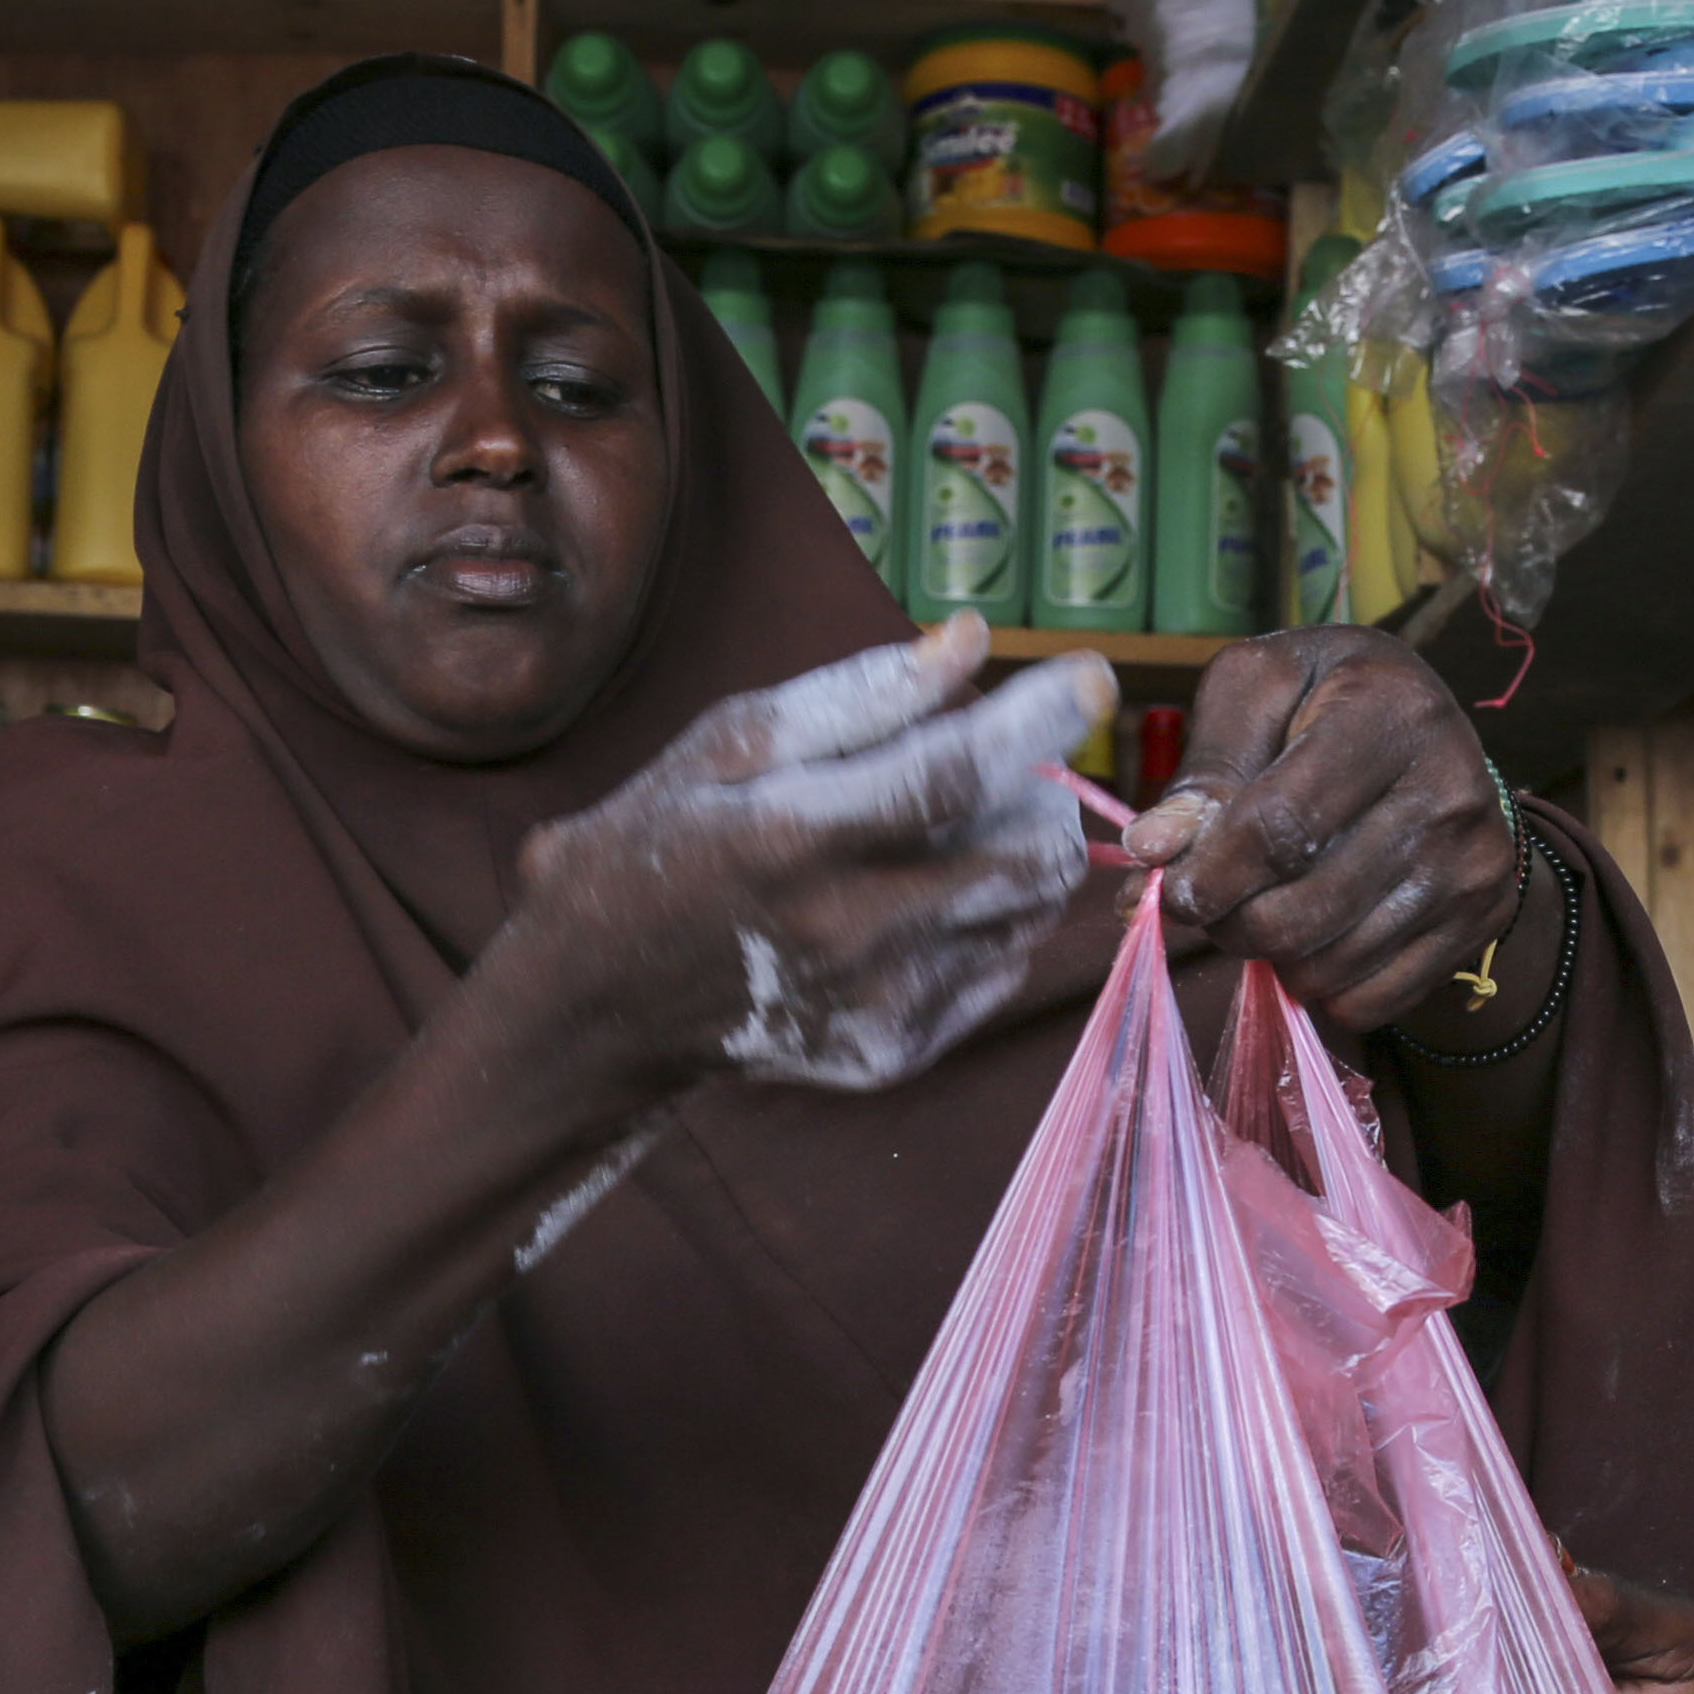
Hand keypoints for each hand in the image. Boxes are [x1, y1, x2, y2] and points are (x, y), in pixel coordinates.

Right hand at [511, 618, 1114, 1096]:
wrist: (603, 999)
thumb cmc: (667, 840)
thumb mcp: (728, 744)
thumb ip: (855, 697)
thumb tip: (969, 641)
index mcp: (791, 838)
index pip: (954, 774)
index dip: (1040, 721)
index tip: (1090, 676)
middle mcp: (842, 933)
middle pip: (1029, 857)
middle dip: (1043, 796)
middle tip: (999, 767)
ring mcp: (874, 1006)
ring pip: (1030, 914)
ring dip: (1017, 857)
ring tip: (942, 833)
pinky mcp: (893, 1052)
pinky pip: (998, 969)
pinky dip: (983, 921)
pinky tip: (912, 905)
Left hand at [1123, 631, 1525, 1036]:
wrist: (1435, 732)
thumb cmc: (1327, 700)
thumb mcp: (1261, 691)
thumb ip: (1206, 767)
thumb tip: (1151, 850)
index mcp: (1391, 714)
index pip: (1281, 827)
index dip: (1210, 874)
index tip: (1171, 889)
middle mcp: (1450, 790)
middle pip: (1301, 911)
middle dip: (1231, 924)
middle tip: (1214, 903)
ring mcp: (1473, 862)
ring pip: (1330, 966)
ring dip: (1272, 955)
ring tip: (1267, 908)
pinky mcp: (1483, 917)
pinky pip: (1371, 1000)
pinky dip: (1322, 985)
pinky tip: (1318, 932)